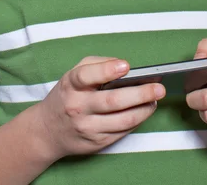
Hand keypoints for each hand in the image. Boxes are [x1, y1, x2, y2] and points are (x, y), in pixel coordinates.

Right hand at [34, 56, 165, 159]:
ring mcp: (87, 126)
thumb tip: (123, 65)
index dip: (107, 70)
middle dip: (140, 94)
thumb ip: (97, 64)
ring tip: (155, 99)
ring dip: (143, 109)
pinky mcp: (96, 142)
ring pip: (122, 120)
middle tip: (159, 88)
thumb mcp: (74, 74)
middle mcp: (78, 106)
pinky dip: (137, 120)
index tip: (126, 66)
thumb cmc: (67, 95)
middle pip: (112, 101)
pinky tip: (145, 110)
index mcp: (71, 84)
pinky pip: (122, 131)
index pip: (86, 75)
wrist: (47, 130)